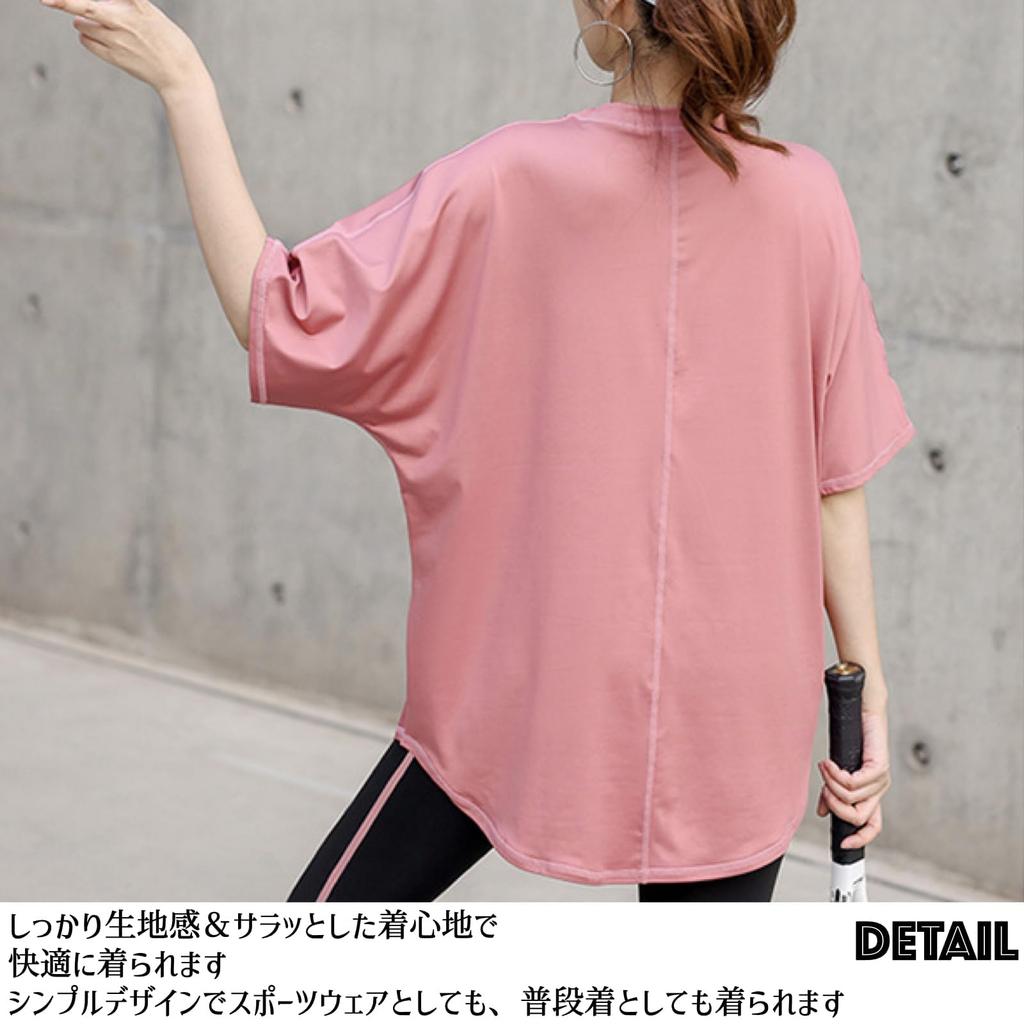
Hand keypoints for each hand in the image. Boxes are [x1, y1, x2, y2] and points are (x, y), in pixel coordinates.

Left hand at [38, 0, 204, 96]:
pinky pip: (87, 42)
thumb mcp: (152, 16)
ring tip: (104, 25)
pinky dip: (87, 36)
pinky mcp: (114, 57)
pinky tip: (99, 37)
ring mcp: (117, 42)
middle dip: (62, 2)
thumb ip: (124, 6)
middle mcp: (124, 23)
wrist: (180, 76)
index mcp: (136, 8)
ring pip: (83, 24)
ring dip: (83, 21)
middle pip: (85, 7)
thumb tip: (92, 10)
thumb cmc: (169, 42)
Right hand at [814, 705, 891, 849]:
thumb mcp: (837, 772)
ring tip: (823, 767)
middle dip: (835, 807)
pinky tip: (827, 764)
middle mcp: (879, 790)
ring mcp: (882, 779)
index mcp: (872, 794)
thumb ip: (832, 793)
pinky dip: (835, 775)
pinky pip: (853, 782)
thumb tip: (823, 812)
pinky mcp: (879, 766)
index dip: (861, 839)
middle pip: (858, 817)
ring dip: (829, 784)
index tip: (843, 844)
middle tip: (822, 790)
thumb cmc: (851, 738)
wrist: (863, 710)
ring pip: (851, 798)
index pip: (873, 826)